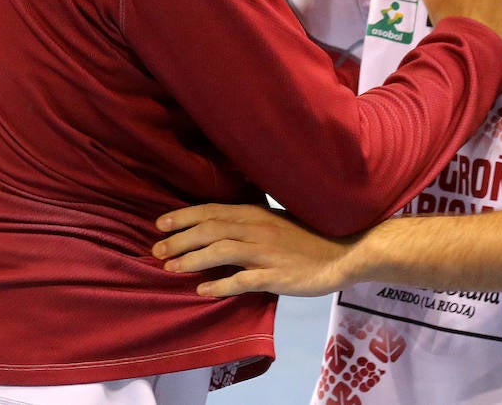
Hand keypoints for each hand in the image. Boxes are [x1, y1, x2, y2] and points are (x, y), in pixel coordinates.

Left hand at [154, 203, 357, 297]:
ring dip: (193, 260)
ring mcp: (266, 252)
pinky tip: (203, 290)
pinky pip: (243, 280)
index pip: (212, 211)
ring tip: (171, 268)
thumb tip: (218, 228)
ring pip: (221, 251)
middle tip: (156, 250)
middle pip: (211, 229)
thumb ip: (249, 223)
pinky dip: (220, 284)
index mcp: (257, 213)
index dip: (184, 216)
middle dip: (180, 239)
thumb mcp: (276, 221)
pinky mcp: (276, 276)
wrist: (345, 252)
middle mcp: (257, 229)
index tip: (160, 223)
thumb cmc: (309, 238)